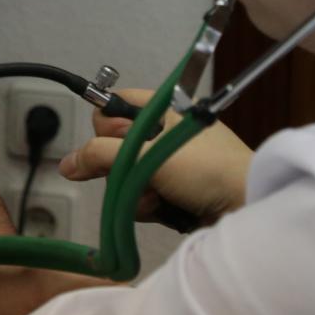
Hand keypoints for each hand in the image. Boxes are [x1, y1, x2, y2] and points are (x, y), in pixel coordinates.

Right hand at [57, 88, 253, 229]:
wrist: (248, 207)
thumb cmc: (209, 170)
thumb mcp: (149, 156)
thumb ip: (102, 156)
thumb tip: (67, 164)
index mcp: (163, 110)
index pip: (114, 105)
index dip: (106, 124)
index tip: (113, 140)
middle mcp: (164, 133)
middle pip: (115, 146)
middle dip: (122, 167)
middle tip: (140, 172)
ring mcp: (170, 164)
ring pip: (127, 176)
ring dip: (136, 191)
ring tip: (159, 197)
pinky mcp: (175, 192)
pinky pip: (143, 197)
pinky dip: (149, 206)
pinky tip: (165, 209)